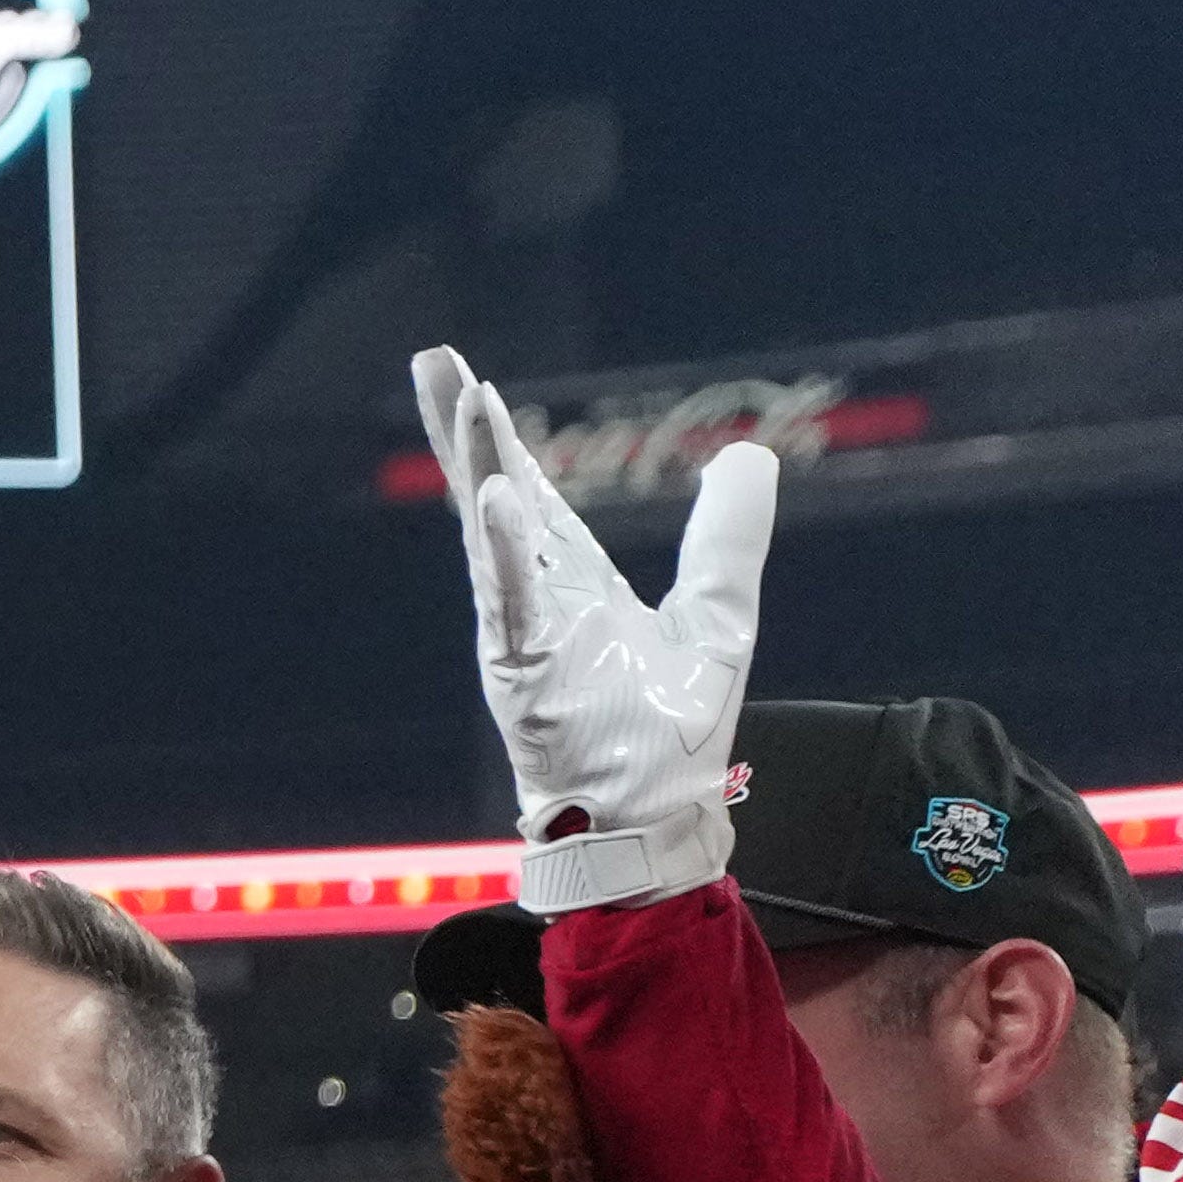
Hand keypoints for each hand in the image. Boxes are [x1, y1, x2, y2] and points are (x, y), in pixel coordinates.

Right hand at [425, 344, 771, 915]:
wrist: (652, 822)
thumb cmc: (668, 738)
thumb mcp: (717, 619)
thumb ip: (726, 540)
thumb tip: (749, 455)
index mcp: (573, 586)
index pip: (533, 494)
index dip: (501, 437)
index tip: (469, 381)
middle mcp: (536, 601)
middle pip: (493, 495)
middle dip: (462, 429)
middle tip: (433, 359)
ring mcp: (524, 634)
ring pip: (494, 536)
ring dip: (480, 466)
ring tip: (468, 398)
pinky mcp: (526, 673)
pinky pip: (512, 603)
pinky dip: (504, 552)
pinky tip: (498, 498)